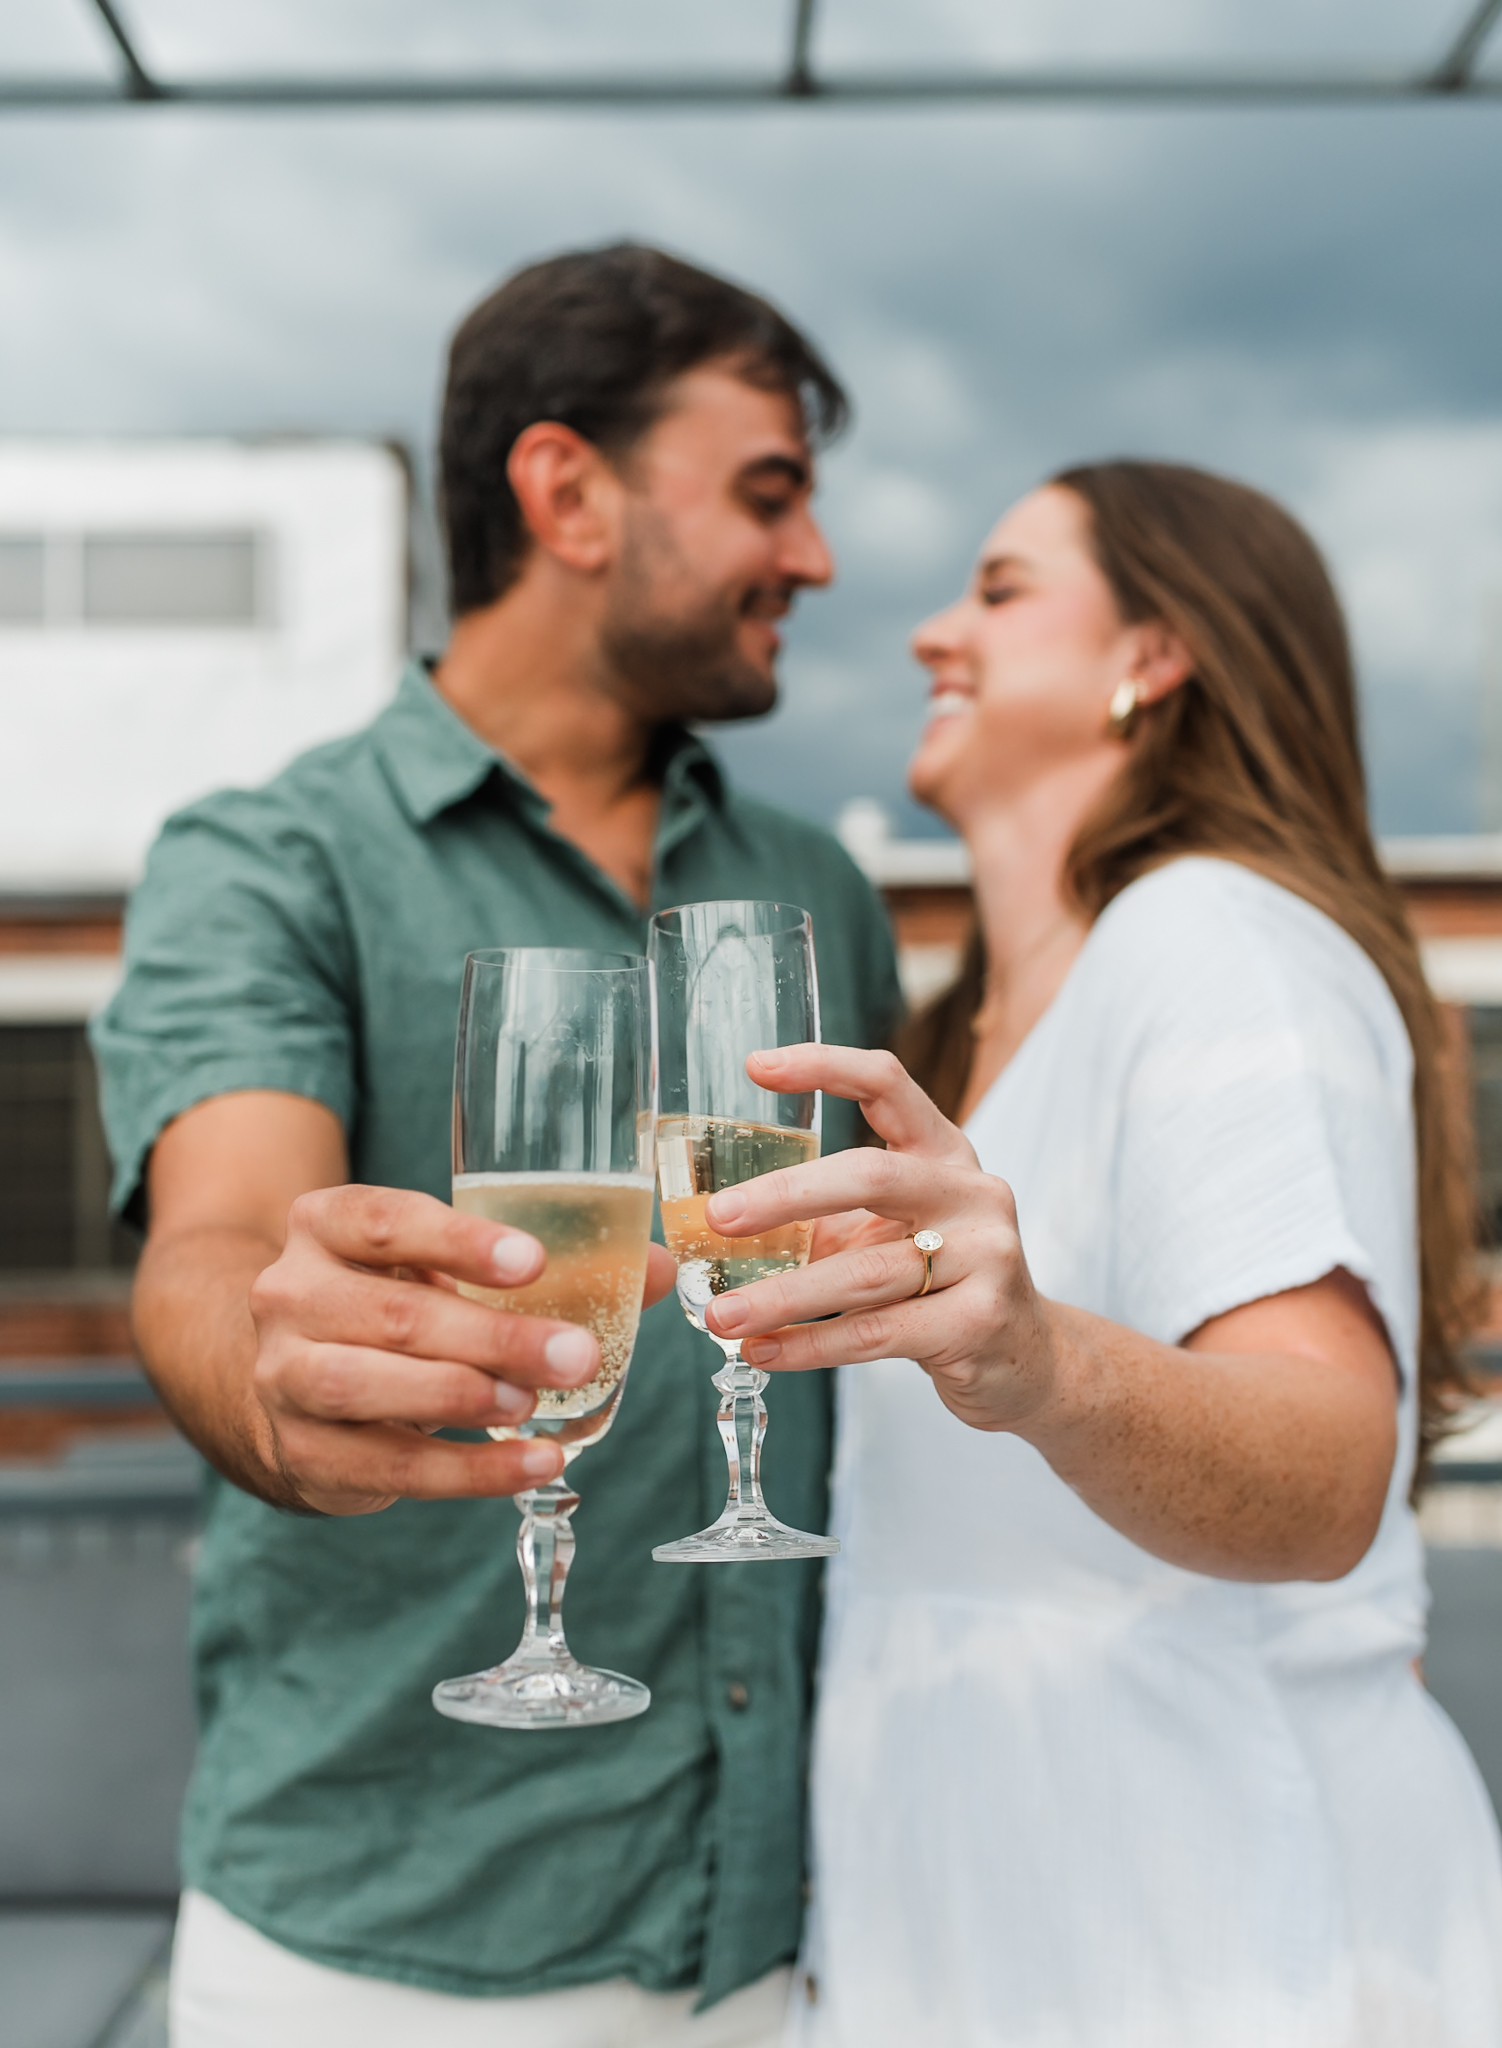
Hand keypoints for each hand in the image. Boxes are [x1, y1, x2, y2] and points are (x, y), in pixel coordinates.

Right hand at [248, 1183, 677, 1514]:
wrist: (292, 1377)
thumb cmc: (394, 1304)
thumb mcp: (445, 1266)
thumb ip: (547, 1264)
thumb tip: (659, 1268)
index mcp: (325, 1224)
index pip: (385, 1220)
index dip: (460, 1241)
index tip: (534, 1261)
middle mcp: (290, 1293)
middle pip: (392, 1313)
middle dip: (493, 1337)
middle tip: (576, 1354)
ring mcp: (283, 1376)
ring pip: (367, 1386)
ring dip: (463, 1396)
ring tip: (534, 1406)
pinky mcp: (303, 1452)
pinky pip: (389, 1466)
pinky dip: (468, 1472)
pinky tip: (534, 1464)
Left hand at [701, 1046, 1059, 1435]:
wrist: (1027, 1359)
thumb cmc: (943, 1284)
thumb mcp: (893, 1234)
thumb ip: (824, 1219)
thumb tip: (723, 1225)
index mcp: (944, 1154)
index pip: (887, 1083)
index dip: (824, 1065)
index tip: (756, 1066)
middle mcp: (972, 1193)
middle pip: (871, 1176)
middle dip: (786, 1195)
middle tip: (720, 1217)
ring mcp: (985, 1257)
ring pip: (864, 1273)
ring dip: (782, 1296)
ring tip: (721, 1314)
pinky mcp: (978, 1322)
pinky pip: (877, 1333)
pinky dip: (811, 1345)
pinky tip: (764, 1350)